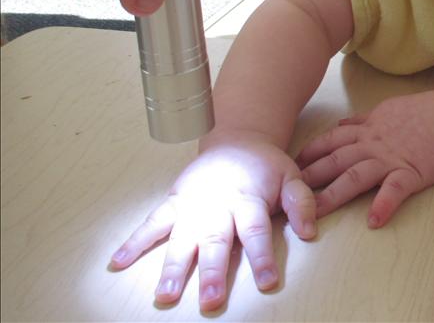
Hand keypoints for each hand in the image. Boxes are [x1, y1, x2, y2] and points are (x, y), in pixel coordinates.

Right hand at [110, 131, 316, 310]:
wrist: (236, 138)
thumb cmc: (265, 166)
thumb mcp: (291, 176)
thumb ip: (302, 202)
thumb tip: (310, 232)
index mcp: (249, 199)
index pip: (256, 232)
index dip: (261, 258)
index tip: (267, 284)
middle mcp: (218, 205)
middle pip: (215, 241)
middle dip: (211, 272)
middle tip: (210, 301)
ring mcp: (193, 204)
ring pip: (181, 238)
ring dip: (172, 267)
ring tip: (164, 295)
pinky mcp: (174, 201)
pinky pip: (151, 222)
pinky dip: (134, 241)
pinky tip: (117, 264)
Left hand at [297, 93, 433, 227]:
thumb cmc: (419, 114)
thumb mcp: (384, 110)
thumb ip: (361, 121)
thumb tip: (341, 124)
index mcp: (365, 131)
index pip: (329, 142)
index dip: (308, 154)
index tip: (289, 167)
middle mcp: (372, 145)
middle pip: (335, 161)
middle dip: (310, 178)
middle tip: (287, 195)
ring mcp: (390, 159)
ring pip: (356, 177)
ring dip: (335, 194)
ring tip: (316, 212)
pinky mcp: (411, 173)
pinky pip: (395, 190)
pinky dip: (384, 205)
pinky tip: (374, 221)